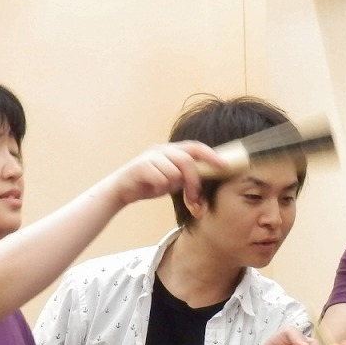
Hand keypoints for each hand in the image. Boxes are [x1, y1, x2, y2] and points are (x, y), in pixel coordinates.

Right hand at [107, 141, 222, 208]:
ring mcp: (151, 156)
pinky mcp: (141, 166)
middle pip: (187, 161)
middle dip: (193, 181)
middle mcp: (162, 149)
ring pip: (174, 172)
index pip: (196, 148)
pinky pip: (160, 179)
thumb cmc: (148, 185)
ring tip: (163, 188)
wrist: (121, 190)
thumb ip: (186, 177)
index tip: (224, 165)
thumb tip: (205, 182)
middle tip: (194, 197)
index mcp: (172, 150)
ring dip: (171, 185)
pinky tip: (151, 187)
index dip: (211, 155)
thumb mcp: (172, 180)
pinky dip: (159, 187)